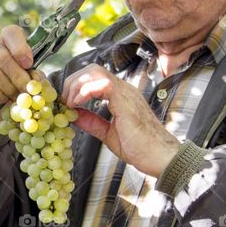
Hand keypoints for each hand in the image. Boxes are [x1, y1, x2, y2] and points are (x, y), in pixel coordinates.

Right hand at [0, 25, 33, 132]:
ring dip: (8, 88)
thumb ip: (35, 75)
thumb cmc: (19, 80)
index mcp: (9, 41)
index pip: (11, 33)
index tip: (28, 64)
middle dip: (17, 76)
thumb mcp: (31, 75)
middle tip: (26, 89)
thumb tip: (35, 81)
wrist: (1, 98)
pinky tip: (3, 99)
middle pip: (1, 56)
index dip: (20, 47)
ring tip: (16, 96)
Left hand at [62, 64, 180, 176]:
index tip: (66, 102)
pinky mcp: (125, 101)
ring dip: (76, 85)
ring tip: (70, 102)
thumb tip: (74, 115)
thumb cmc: (141, 148)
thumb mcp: (108, 134)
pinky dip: (84, 91)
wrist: (160, 157)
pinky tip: (77, 104)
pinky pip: (102, 84)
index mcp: (121, 95)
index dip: (76, 85)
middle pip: (92, 69)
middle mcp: (124, 89)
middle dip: (73, 81)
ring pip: (95, 72)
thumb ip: (92, 122)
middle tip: (64, 100)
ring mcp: (126, 93)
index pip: (94, 76)